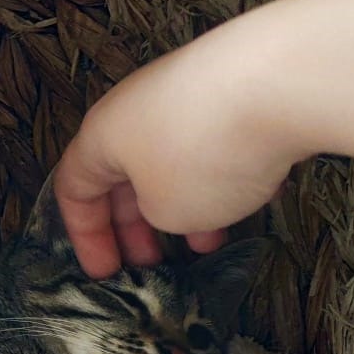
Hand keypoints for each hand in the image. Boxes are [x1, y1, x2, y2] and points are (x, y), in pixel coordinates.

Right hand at [50, 12, 303, 276]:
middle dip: (137, 223)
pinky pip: (212, 141)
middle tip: (152, 262)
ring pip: (172, 158)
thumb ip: (158, 214)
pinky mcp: (232, 88)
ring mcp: (185, 93)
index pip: (75, 189)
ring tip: (208, 242)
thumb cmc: (203, 152)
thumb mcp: (169, 210)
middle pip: (124, 172)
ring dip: (185, 203)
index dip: (86, 236)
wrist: (277, 80)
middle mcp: (136, 108)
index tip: (105, 272)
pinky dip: (220, 176)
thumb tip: (172, 201)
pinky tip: (249, 201)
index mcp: (101, 135)